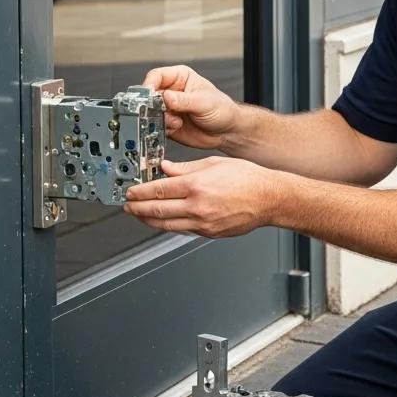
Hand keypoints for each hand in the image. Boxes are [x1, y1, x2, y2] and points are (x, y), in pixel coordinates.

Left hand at [124, 156, 286, 237]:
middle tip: (127, 205)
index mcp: (197, 185)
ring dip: (148, 220)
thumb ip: (185, 168)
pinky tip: (163, 220)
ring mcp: (203, 222)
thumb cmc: (248, 178)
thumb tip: (165, 169)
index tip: (131, 191)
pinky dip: (168, 225)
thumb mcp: (214, 164)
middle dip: (138, 208)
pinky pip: (182, 230)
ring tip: (139, 215)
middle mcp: (198, 206)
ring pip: (166, 224)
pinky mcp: (209, 232)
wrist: (269, 199)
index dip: (140, 192)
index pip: (159, 190)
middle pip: (158, 209)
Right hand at [142, 64, 238, 149]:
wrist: (228, 131)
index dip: (149, 83)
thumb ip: (184, 100)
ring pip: (151, 111)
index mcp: (180, 78)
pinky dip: (162, 128)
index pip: (157, 76)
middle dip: (152, 104)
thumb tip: (166, 97)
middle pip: (150, 94)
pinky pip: (156, 125)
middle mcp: (172, 92)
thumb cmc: (222, 110)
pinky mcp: (168, 124)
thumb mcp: (204, 102)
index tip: (148, 93)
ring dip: (159, 118)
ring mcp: (169, 109)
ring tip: (176, 121)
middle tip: (161, 111)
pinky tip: (176, 127)